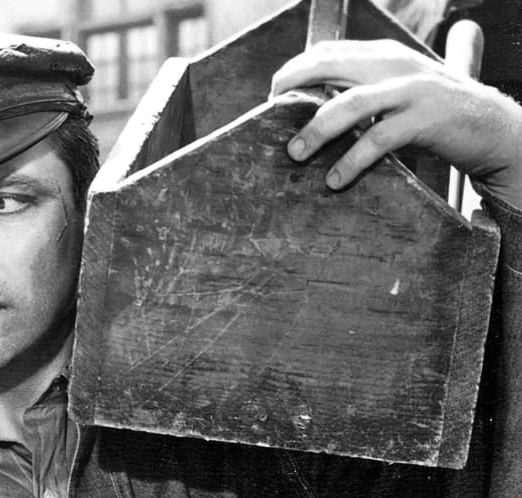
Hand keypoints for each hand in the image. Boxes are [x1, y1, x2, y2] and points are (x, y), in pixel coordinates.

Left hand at [270, 39, 521, 205]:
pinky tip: (336, 180)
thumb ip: (361, 92)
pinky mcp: (426, 119)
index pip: (327, 51)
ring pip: (349, 104)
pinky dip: (351, 160)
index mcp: (384, 55)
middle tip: (269, 116)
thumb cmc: (436, 114)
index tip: (274, 97)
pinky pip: (378, 139)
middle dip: (292, 88)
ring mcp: (411, 91)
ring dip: (316, 130)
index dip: (294, 70)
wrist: (495, 127)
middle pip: (329, 66)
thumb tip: (309, 111)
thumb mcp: (397, 92)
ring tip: (295, 153)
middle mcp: (395, 66)